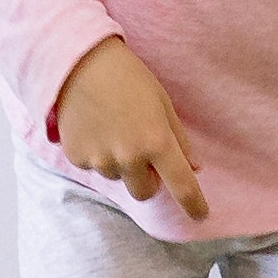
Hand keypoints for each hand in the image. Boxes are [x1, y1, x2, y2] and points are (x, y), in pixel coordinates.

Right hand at [54, 38, 207, 222]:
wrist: (77, 62)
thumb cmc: (127, 77)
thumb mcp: (162, 103)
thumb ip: (178, 139)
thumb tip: (193, 167)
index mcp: (156, 142)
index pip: (182, 185)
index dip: (194, 204)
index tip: (200, 215)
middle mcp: (129, 157)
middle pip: (145, 192)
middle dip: (147, 178)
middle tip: (141, 148)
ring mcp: (100, 160)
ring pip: (118, 177)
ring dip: (120, 163)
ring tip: (112, 127)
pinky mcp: (77, 157)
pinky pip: (94, 167)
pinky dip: (97, 154)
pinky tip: (93, 127)